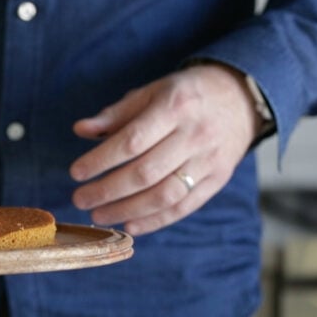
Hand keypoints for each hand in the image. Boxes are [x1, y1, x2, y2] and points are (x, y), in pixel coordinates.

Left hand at [69, 63, 263, 235]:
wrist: (240, 98)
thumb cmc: (185, 95)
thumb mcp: (152, 92)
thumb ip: (116, 113)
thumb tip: (80, 130)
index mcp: (174, 107)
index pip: (132, 141)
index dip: (101, 160)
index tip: (76, 173)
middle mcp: (195, 135)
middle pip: (146, 172)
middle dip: (107, 191)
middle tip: (80, 200)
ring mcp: (209, 160)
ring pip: (165, 195)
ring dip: (127, 210)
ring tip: (98, 215)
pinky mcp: (217, 179)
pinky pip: (184, 206)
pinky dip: (155, 220)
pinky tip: (129, 224)